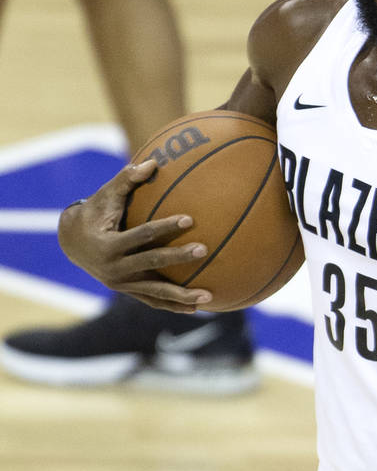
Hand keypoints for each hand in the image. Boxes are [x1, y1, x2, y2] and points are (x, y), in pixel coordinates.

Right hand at [57, 161, 212, 312]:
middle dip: (178, 258)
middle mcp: (114, 269)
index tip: (189, 219)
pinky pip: (153, 300)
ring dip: (182, 296)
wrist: (72, 243)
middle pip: (152, 263)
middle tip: (204, 250)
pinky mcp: (127, 291)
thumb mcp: (106, 195)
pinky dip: (173, 305)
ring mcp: (121, 284)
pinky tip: (196, 308)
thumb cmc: (94, 213)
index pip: (142, 235)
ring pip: (155, 292)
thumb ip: (127, 179)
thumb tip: (152, 161)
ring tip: (209, 297)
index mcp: (109, 246)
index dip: (165, 227)